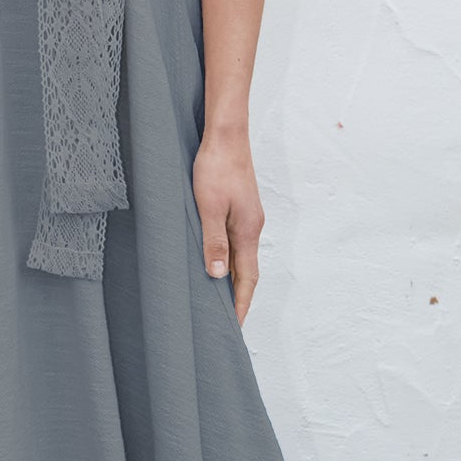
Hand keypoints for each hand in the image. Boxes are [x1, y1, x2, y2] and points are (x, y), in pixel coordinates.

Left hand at [191, 126, 264, 325]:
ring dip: (234, 279)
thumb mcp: (208, 207)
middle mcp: (252, 227)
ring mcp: (248, 217)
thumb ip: (214, 242)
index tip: (235, 326)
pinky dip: (230, 259)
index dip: (240, 303)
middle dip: (239, 297)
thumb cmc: (215, 168)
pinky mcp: (240, 207)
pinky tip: (218, 261)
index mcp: (248, 231)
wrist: (226, 134)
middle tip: (228, 320)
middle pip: (249, 271)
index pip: (247, 278)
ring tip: (220, 298)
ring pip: (243, 256)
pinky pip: (237, 242)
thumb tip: (218, 276)